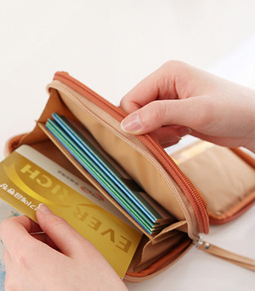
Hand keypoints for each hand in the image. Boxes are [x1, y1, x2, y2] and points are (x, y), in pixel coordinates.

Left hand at [0, 204, 176, 290]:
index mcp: (26, 259)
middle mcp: (15, 279)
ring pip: (18, 264)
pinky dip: (36, 275)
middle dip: (33, 238)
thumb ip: (58, 227)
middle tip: (64, 244)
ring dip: (35, 257)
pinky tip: (64, 284)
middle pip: (12, 245)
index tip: (45, 225)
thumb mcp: (84, 251)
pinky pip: (23, 283)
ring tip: (67, 266)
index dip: (25, 220)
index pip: (7, 227)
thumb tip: (42, 212)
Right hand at [120, 60, 254, 150]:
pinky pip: (153, 129)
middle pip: (135, 113)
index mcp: (167, 73)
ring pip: (142, 124)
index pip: (131, 99)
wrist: (253, 123)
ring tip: (179, 134)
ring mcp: (167, 100)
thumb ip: (160, 115)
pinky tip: (179, 136)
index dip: (136, 121)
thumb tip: (126, 125)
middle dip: (148, 130)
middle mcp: (164, 84)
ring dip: (156, 135)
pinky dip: (162, 138)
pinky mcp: (171, 114)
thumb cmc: (233, 111)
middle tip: (172, 135)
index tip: (153, 135)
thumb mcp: (197, 112)